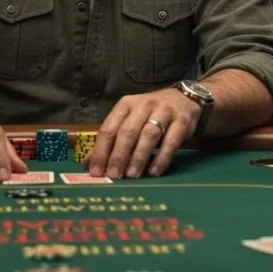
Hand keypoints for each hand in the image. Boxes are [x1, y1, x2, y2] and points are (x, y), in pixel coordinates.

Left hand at [85, 88, 200, 178]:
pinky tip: (154, 171)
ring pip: (148, 135)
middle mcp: (143, 105)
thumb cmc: (150, 113)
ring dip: (138, 156)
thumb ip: (111, 140)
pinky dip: (161, 157)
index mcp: (126, 104)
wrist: (183, 99)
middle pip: (128, 131)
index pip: (109, 128)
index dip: (101, 151)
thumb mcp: (129, 120)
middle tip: (114, 175)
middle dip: (119, 155)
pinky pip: (171, 141)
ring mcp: (164, 111)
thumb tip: (89, 163)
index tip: (96, 171)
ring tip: (132, 175)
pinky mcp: (181, 120)